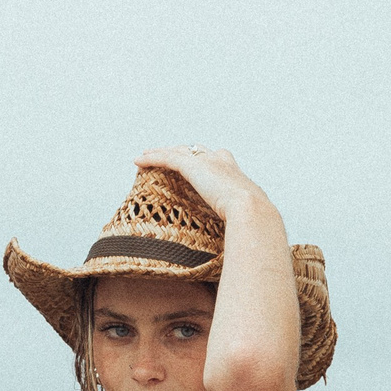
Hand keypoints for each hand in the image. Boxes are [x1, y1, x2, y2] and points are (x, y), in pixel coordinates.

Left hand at [135, 145, 273, 221]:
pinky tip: (138, 160)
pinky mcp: (193, 166)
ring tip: (146, 154)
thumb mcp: (242, 217)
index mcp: (234, 172)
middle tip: (165, 154)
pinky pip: (167, 158)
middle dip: (178, 151)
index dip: (201, 159)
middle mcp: (221, 161)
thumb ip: (235, 222)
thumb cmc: (251, 220)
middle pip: (195, 150)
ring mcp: (207, 162)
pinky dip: (152, 158)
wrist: (251, 210)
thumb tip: (236, 240)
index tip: (192, 163)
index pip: (215, 159)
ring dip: (160, 152)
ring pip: (178, 151)